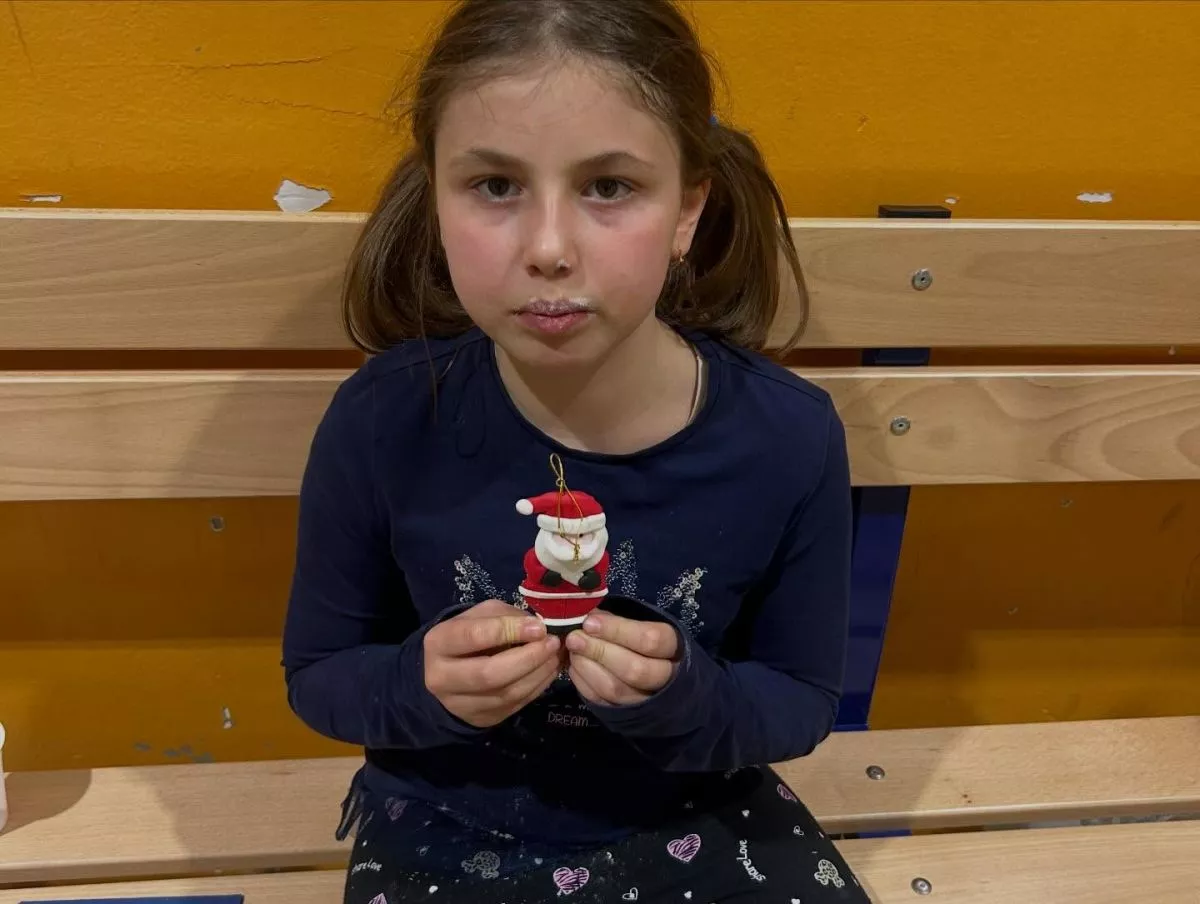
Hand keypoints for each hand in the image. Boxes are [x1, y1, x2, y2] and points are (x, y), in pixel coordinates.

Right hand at [423, 600, 561, 727]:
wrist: (448, 675)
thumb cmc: (468, 636)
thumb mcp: (479, 616)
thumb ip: (505, 617)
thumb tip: (537, 628)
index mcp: (439, 643)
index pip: (474, 637)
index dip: (509, 631)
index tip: (538, 627)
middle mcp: (442, 677)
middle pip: (489, 673)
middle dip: (528, 658)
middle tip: (552, 643)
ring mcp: (460, 704)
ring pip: (506, 693)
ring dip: (538, 674)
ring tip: (555, 656)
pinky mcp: (481, 719)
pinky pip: (515, 705)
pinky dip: (538, 687)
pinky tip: (548, 671)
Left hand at [566, 610, 678, 706]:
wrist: (655, 674)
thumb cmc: (642, 640)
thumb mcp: (640, 623)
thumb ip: (618, 621)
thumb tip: (590, 618)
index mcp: (673, 648)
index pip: (650, 640)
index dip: (618, 630)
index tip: (590, 622)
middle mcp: (665, 678)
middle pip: (635, 669)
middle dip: (600, 652)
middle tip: (575, 638)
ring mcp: (645, 699)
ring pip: (616, 689)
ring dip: (588, 667)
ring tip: (572, 650)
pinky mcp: (624, 712)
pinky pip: (601, 701)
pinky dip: (583, 682)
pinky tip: (574, 665)